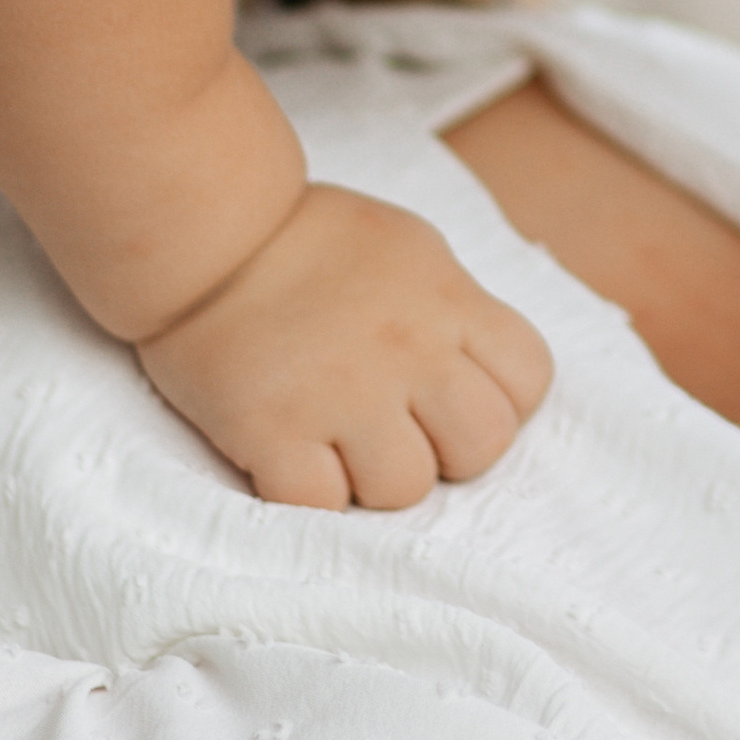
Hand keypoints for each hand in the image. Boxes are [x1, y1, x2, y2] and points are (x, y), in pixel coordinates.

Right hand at [136, 180, 554, 508]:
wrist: (210, 233)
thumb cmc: (312, 238)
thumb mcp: (412, 251)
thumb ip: (455, 310)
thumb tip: (483, 369)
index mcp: (449, 301)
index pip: (529, 380)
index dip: (502, 400)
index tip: (454, 396)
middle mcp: (410, 350)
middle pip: (482, 445)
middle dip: (448, 452)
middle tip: (400, 430)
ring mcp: (343, 395)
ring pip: (405, 489)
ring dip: (375, 479)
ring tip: (340, 443)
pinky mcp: (274, 431)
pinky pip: (321, 506)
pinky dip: (310, 495)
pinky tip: (292, 458)